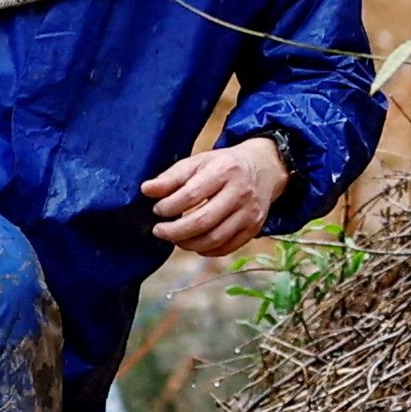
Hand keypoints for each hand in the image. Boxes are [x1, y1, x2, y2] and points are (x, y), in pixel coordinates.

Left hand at [142, 131, 289, 256]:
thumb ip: (171, 177)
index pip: (192, 194)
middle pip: (202, 222)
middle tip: (159, 231)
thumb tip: (146, 190)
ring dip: (188, 243)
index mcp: (225, 170)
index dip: (169, 206)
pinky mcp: (254, 228)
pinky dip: (206, 250)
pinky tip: (195, 242)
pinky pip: (226, 247)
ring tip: (175, 238)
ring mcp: (250, 213)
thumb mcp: (199, 161)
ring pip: (214, 239)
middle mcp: (241, 192)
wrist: (264, 167)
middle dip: (174, 231)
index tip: (157, 210)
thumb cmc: (224, 164)